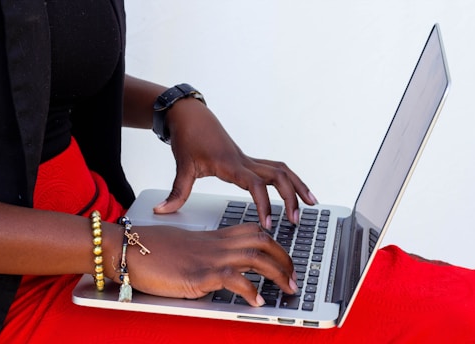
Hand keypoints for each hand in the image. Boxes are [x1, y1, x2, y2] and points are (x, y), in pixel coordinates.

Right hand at [124, 223, 297, 305]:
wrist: (128, 248)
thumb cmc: (151, 249)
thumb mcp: (184, 247)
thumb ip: (204, 253)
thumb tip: (214, 265)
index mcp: (213, 237)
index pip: (253, 231)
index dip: (274, 242)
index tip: (284, 257)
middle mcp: (217, 244)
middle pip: (263, 241)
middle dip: (285, 258)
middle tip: (294, 276)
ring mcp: (210, 258)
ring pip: (257, 257)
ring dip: (278, 274)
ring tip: (288, 289)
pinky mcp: (200, 275)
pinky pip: (235, 279)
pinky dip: (252, 292)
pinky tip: (259, 302)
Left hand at [153, 98, 317, 227]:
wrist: (191, 117)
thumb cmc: (188, 138)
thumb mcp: (182, 167)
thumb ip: (176, 192)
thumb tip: (161, 211)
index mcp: (231, 165)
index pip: (255, 185)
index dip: (264, 204)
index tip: (268, 224)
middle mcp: (245, 161)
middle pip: (278, 176)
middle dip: (290, 198)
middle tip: (295, 220)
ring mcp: (249, 159)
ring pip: (282, 170)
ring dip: (298, 186)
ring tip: (312, 202)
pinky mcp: (249, 160)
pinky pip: (276, 168)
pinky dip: (289, 179)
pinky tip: (297, 190)